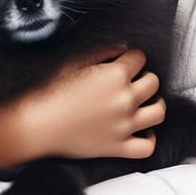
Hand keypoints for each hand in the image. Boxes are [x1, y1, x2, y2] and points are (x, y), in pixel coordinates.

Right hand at [0, 47, 164, 167]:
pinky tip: (140, 129)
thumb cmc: (51, 90)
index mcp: (116, 75)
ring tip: (142, 100)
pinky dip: (149, 137)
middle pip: (153, 82)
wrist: (37, 123)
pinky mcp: (118, 147)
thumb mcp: (75, 59)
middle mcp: (125, 99)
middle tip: (131, 78)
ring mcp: (124, 125)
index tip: (123, 60)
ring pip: (158, 112)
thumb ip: (104, 50)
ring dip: (154, 102)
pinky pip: (147, 146)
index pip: (140, 58)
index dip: (131, 57)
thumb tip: (123, 47)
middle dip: (144, 76)